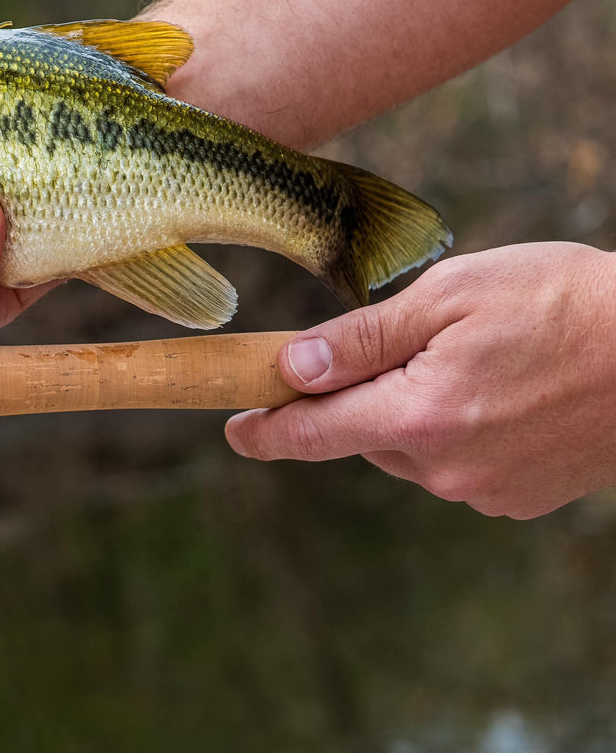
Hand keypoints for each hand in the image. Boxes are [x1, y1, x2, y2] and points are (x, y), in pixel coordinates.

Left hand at [226, 242, 615, 518]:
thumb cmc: (561, 302)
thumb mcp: (451, 296)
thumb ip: (361, 340)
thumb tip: (289, 369)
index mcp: (417, 417)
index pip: (310, 434)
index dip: (263, 431)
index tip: (233, 429)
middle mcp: (445, 469)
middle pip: (361, 435)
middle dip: (359, 394)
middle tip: (409, 342)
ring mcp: (485, 491)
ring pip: (408, 450)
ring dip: (410, 411)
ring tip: (473, 360)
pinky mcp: (520, 498)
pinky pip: (455, 464)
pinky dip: (457, 430)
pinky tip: (501, 392)